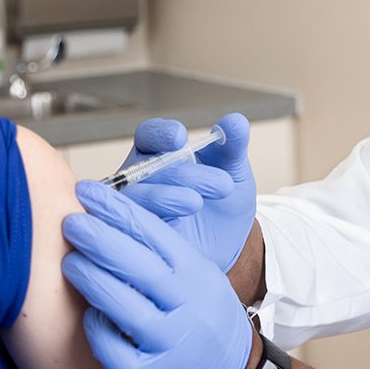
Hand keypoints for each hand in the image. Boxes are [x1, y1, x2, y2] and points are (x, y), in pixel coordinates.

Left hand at [63, 181, 254, 368]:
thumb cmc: (203, 314)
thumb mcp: (198, 274)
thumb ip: (163, 252)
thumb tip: (110, 217)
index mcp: (197, 273)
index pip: (155, 234)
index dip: (118, 210)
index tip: (88, 191)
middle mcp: (188, 306)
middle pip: (140, 267)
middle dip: (100, 240)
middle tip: (70, 222)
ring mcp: (172, 343)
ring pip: (126, 308)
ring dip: (92, 281)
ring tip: (68, 262)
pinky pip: (116, 352)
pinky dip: (97, 331)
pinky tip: (87, 315)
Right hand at [121, 113, 257, 271]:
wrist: (231, 247)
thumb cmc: (224, 203)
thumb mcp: (234, 173)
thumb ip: (233, 146)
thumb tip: (236, 121)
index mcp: (160, 154)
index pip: (148, 136)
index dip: (159, 134)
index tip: (179, 137)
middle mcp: (142, 179)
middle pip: (146, 167)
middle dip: (181, 173)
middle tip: (221, 184)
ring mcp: (137, 207)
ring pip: (137, 197)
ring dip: (164, 196)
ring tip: (195, 202)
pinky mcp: (138, 236)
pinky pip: (133, 227)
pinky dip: (150, 224)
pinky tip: (176, 225)